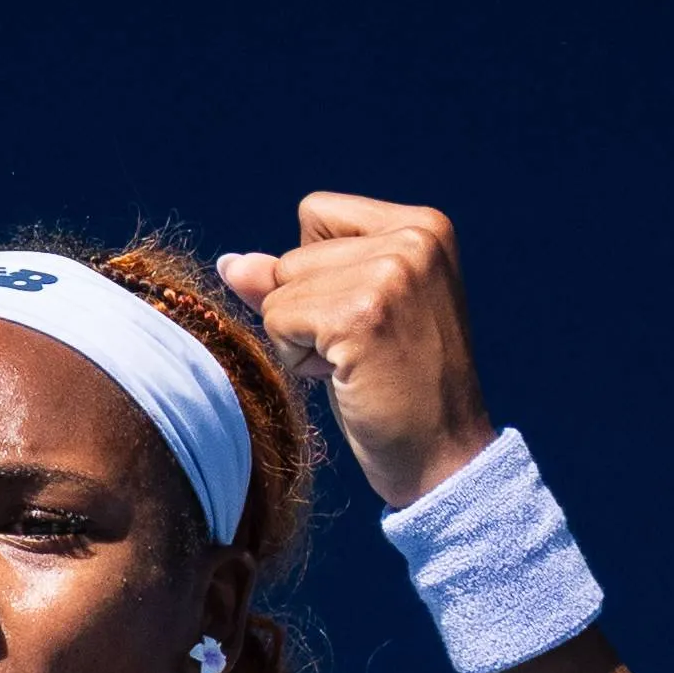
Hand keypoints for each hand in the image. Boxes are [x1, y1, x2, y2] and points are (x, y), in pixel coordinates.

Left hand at [218, 192, 497, 508]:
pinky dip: (297, 357)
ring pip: (279, 289)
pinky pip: (278, 320)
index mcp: (423, 226)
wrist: (442, 458)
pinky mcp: (362, 314)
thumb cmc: (398, 391)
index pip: (316, 214)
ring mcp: (391, 273)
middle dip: (307, 310)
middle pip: (292, 255)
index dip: (313, 272)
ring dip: (300, 337)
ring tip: (355, 365)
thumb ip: (296, 279)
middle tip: (362, 352)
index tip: (362, 319)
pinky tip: (345, 378)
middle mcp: (414, 238)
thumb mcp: (351, 317)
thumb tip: (231, 264)